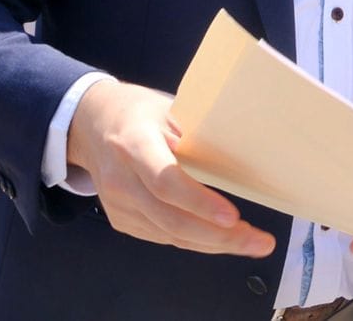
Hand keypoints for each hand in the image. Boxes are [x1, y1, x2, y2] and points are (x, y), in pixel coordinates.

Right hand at [68, 79, 273, 255]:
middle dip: (218, 236)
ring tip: (252, 242)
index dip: (198, 202)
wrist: (94, 124)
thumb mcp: (170, 109)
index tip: (233, 216)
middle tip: (258, 241)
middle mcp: (121, 179)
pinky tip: (223, 239)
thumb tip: (243, 158)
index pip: (165, 182)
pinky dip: (196, 241)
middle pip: (170, 219)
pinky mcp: (122, 220)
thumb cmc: (139, 113)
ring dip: (214, 243)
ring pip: (170, 235)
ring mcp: (118, 205)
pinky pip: (164, 237)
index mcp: (134, 143)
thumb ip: (198, 135)